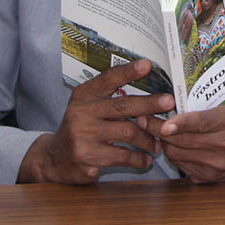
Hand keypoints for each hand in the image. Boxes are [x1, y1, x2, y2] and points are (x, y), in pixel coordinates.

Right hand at [18, 59, 173, 183]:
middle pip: (123, 106)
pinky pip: (122, 156)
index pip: (108, 79)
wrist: (55, 160)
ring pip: (127, 133)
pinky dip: (138, 159)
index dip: (128, 71)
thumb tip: (150, 95)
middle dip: (150, 104)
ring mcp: (83, 136)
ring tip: (158, 144)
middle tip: (169, 102)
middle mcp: (81, 113)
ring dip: (148, 139)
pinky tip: (146, 160)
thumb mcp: (87, 108)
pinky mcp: (87, 158)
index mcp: (83, 96)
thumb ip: (110, 99)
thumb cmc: (81, 129)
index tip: (147, 64)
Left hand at [148, 103, 224, 183]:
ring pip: (177, 153)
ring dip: (164, 142)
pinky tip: (172, 144)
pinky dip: (173, 154)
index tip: (164, 125)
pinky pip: (180, 165)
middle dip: (159, 129)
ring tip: (158, 131)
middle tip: (144, 119)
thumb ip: (199, 106)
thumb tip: (167, 103)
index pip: (202, 123)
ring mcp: (218, 165)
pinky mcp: (209, 178)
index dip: (181, 124)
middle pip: (184, 140)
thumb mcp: (223, 107)